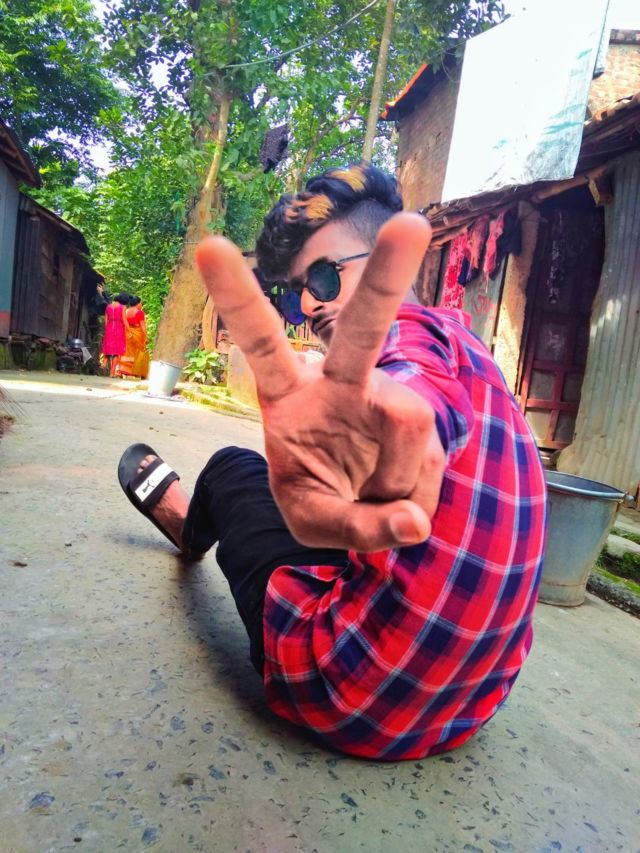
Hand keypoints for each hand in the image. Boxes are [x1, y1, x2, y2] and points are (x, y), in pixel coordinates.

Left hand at [195, 214, 444, 551]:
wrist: (359, 501)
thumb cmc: (318, 498)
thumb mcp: (315, 525)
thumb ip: (357, 529)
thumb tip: (417, 524)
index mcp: (290, 396)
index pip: (262, 343)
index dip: (238, 298)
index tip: (208, 246)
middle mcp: (341, 382)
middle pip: (363, 328)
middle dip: (387, 277)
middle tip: (410, 225)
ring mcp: (385, 396)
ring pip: (408, 428)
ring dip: (396, 481)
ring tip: (372, 496)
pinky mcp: (418, 417)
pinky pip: (431, 456)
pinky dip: (417, 489)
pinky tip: (398, 492)